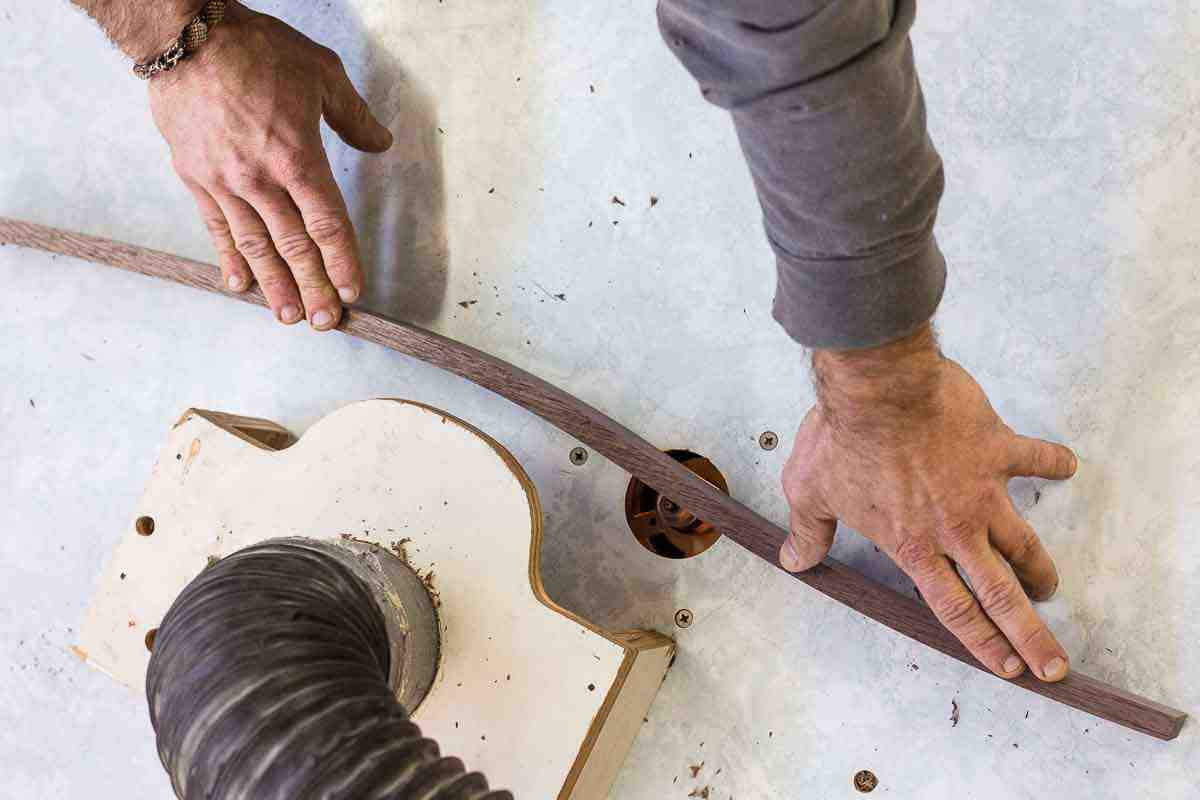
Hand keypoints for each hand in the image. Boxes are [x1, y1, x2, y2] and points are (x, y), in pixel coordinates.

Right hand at [148, 2, 391, 328]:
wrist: (186, 36)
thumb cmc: (255, 50)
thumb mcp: (321, 73)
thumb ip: (354, 117)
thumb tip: (381, 143)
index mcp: (298, 157)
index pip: (328, 224)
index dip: (343, 261)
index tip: (353, 290)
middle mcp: (261, 179)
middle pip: (294, 246)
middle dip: (314, 288)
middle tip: (326, 322)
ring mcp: (225, 182)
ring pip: (255, 246)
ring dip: (274, 285)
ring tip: (289, 316)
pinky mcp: (195, 177)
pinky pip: (216, 227)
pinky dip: (229, 259)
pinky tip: (240, 285)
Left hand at [779, 324, 1077, 681]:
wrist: (878, 391)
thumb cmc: (842, 439)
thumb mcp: (810, 492)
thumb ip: (808, 533)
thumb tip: (794, 560)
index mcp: (913, 545)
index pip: (954, 609)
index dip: (982, 643)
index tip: (1008, 667)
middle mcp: (955, 528)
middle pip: (1002, 594)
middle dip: (1031, 633)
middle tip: (1054, 662)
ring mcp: (982, 491)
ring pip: (1023, 541)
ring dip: (1039, 566)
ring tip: (1049, 584)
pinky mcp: (997, 448)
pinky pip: (1036, 458)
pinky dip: (1054, 463)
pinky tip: (1067, 467)